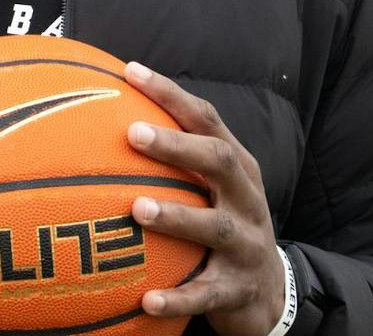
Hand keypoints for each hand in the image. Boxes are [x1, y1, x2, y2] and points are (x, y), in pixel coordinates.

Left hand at [123, 61, 285, 335]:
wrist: (270, 292)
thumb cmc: (222, 223)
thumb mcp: (211, 187)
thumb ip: (174, 156)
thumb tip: (102, 116)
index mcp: (237, 167)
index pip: (206, 118)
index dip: (170, 93)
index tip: (129, 72)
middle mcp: (246, 199)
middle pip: (219, 161)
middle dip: (178, 145)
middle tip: (134, 133)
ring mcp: (246, 244)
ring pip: (215, 227)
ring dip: (177, 216)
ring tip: (138, 209)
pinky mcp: (237, 290)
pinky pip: (206, 295)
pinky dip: (178, 298)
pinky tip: (146, 300)